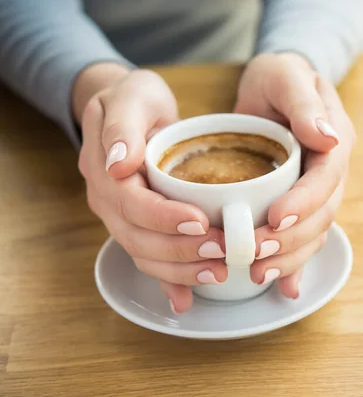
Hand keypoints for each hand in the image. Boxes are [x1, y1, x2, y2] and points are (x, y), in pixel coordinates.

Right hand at [76, 64, 226, 313]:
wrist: (129, 111)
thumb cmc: (134, 99)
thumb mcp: (131, 96)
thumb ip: (123, 126)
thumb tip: (119, 164)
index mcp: (104, 172)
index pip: (131, 203)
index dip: (163, 217)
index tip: (199, 220)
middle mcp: (109, 202)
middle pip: (139, 238)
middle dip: (181, 250)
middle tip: (223, 250)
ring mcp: (122, 218)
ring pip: (145, 255)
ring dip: (181, 269)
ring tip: (219, 271)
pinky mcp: (140, 227)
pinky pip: (150, 259)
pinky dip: (168, 282)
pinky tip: (186, 301)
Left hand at [234, 53, 355, 298]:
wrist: (274, 88)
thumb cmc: (280, 76)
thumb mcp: (287, 77)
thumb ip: (305, 104)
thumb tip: (327, 138)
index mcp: (335, 143)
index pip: (326, 178)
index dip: (304, 202)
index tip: (276, 218)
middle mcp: (331, 172)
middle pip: (321, 215)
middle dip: (290, 239)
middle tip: (254, 252)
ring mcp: (318, 191)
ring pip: (313, 233)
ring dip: (289, 258)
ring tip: (257, 272)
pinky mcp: (301, 204)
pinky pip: (303, 238)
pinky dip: (295, 265)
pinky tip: (284, 288)